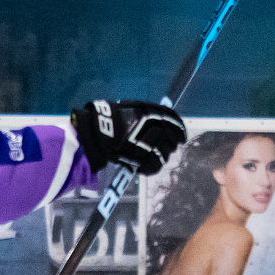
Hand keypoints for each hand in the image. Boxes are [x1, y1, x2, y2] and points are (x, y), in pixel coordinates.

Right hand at [71, 99, 186, 174]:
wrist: (92, 134)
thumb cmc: (108, 118)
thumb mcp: (130, 108)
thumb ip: (149, 112)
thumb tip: (164, 118)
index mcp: (150, 113)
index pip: (174, 121)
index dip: (179, 128)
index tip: (181, 136)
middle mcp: (152, 128)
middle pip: (172, 138)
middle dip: (171, 143)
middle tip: (168, 146)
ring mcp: (146, 145)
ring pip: (165, 153)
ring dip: (162, 154)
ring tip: (154, 155)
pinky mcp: (140, 160)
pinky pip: (155, 166)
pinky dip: (152, 166)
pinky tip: (146, 164)